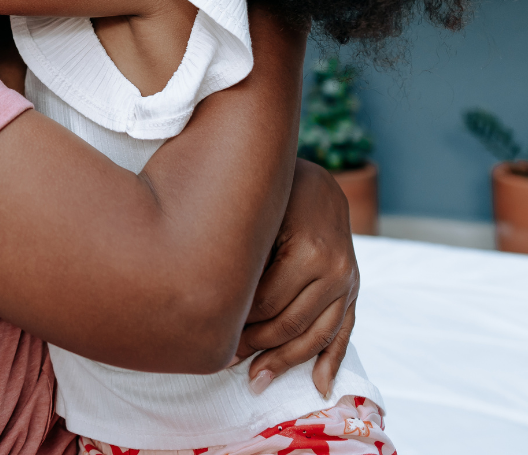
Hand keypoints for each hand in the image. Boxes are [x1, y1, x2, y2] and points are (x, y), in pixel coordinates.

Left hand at [233, 158, 357, 396]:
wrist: (317, 182)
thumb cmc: (278, 194)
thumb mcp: (262, 216)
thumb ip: (247, 254)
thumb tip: (216, 298)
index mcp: (309, 250)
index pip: (269, 302)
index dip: (240, 321)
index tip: (215, 333)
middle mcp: (335, 269)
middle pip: (291, 323)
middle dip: (257, 346)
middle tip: (226, 361)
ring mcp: (348, 282)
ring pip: (316, 335)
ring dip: (286, 362)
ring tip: (257, 380)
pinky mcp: (353, 289)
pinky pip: (343, 332)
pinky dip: (331, 361)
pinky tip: (318, 386)